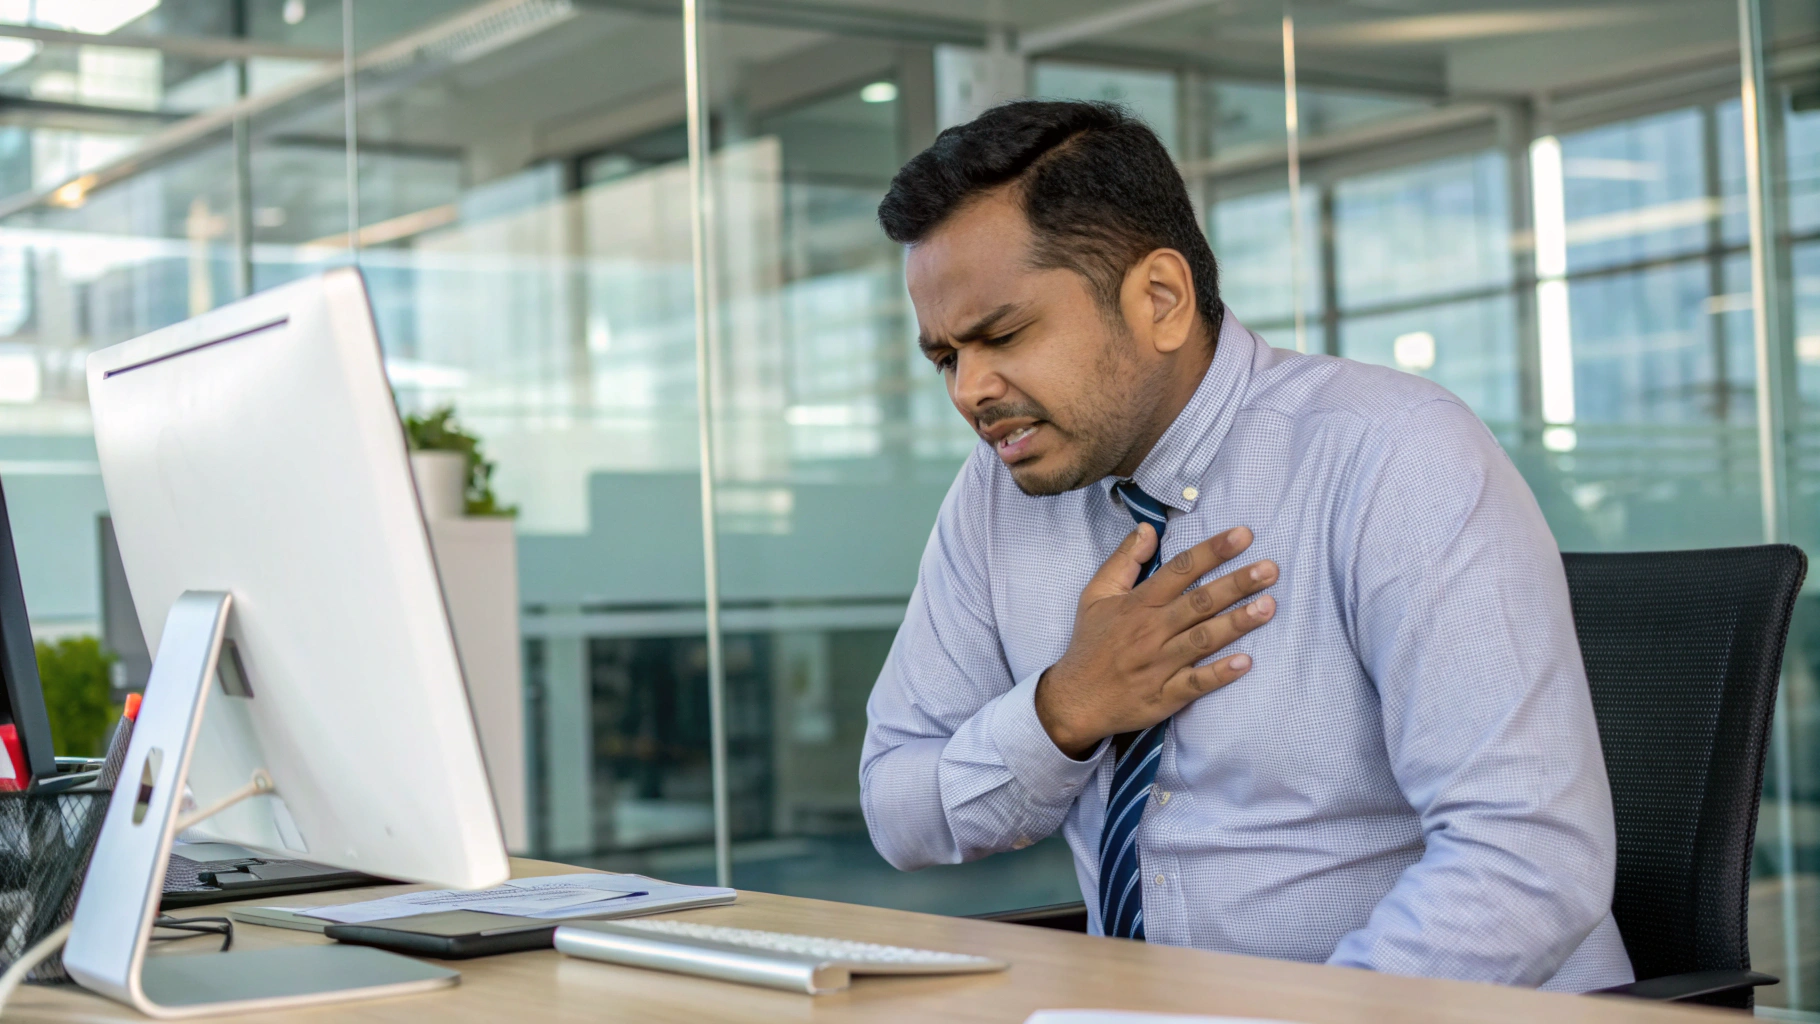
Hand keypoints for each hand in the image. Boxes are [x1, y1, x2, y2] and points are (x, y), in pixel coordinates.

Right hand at [1035, 525, 1277, 757]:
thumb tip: (1148, 528)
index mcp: (1138, 604)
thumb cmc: (1090, 644)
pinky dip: (1219, 674)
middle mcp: (1151, 631)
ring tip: (1269, 606)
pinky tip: (1245, 663)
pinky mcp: (1164, 696)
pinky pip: (1195, 683)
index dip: (1212, 551)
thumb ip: (1124, 561)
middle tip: (1270, 569)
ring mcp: (1158, 665)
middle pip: (1199, 602)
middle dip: (1236, 583)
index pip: (1180, 570)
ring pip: (1202, 639)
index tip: (1243, 535)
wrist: (1074, 700)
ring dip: (1237, 623)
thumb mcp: (1096, 595)